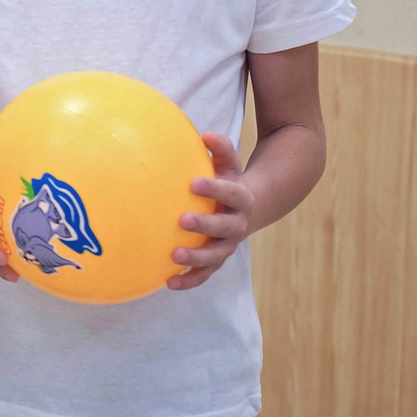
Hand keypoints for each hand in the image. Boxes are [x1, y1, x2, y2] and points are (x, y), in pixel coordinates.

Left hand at [173, 133, 253, 289]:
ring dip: (196, 259)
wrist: (247, 208)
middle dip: (205, 225)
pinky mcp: (216, 260)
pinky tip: (168, 283)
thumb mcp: (228, 163)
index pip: (230, 193)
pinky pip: (204, 274)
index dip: (214, 188)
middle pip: (224, 228)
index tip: (194, 183)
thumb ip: (220, 149)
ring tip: (173, 257)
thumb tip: (205, 134)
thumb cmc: (228, 180)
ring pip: (215, 256)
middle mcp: (237, 225)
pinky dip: (189, 280)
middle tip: (182, 221)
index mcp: (240, 198)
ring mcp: (227, 245)